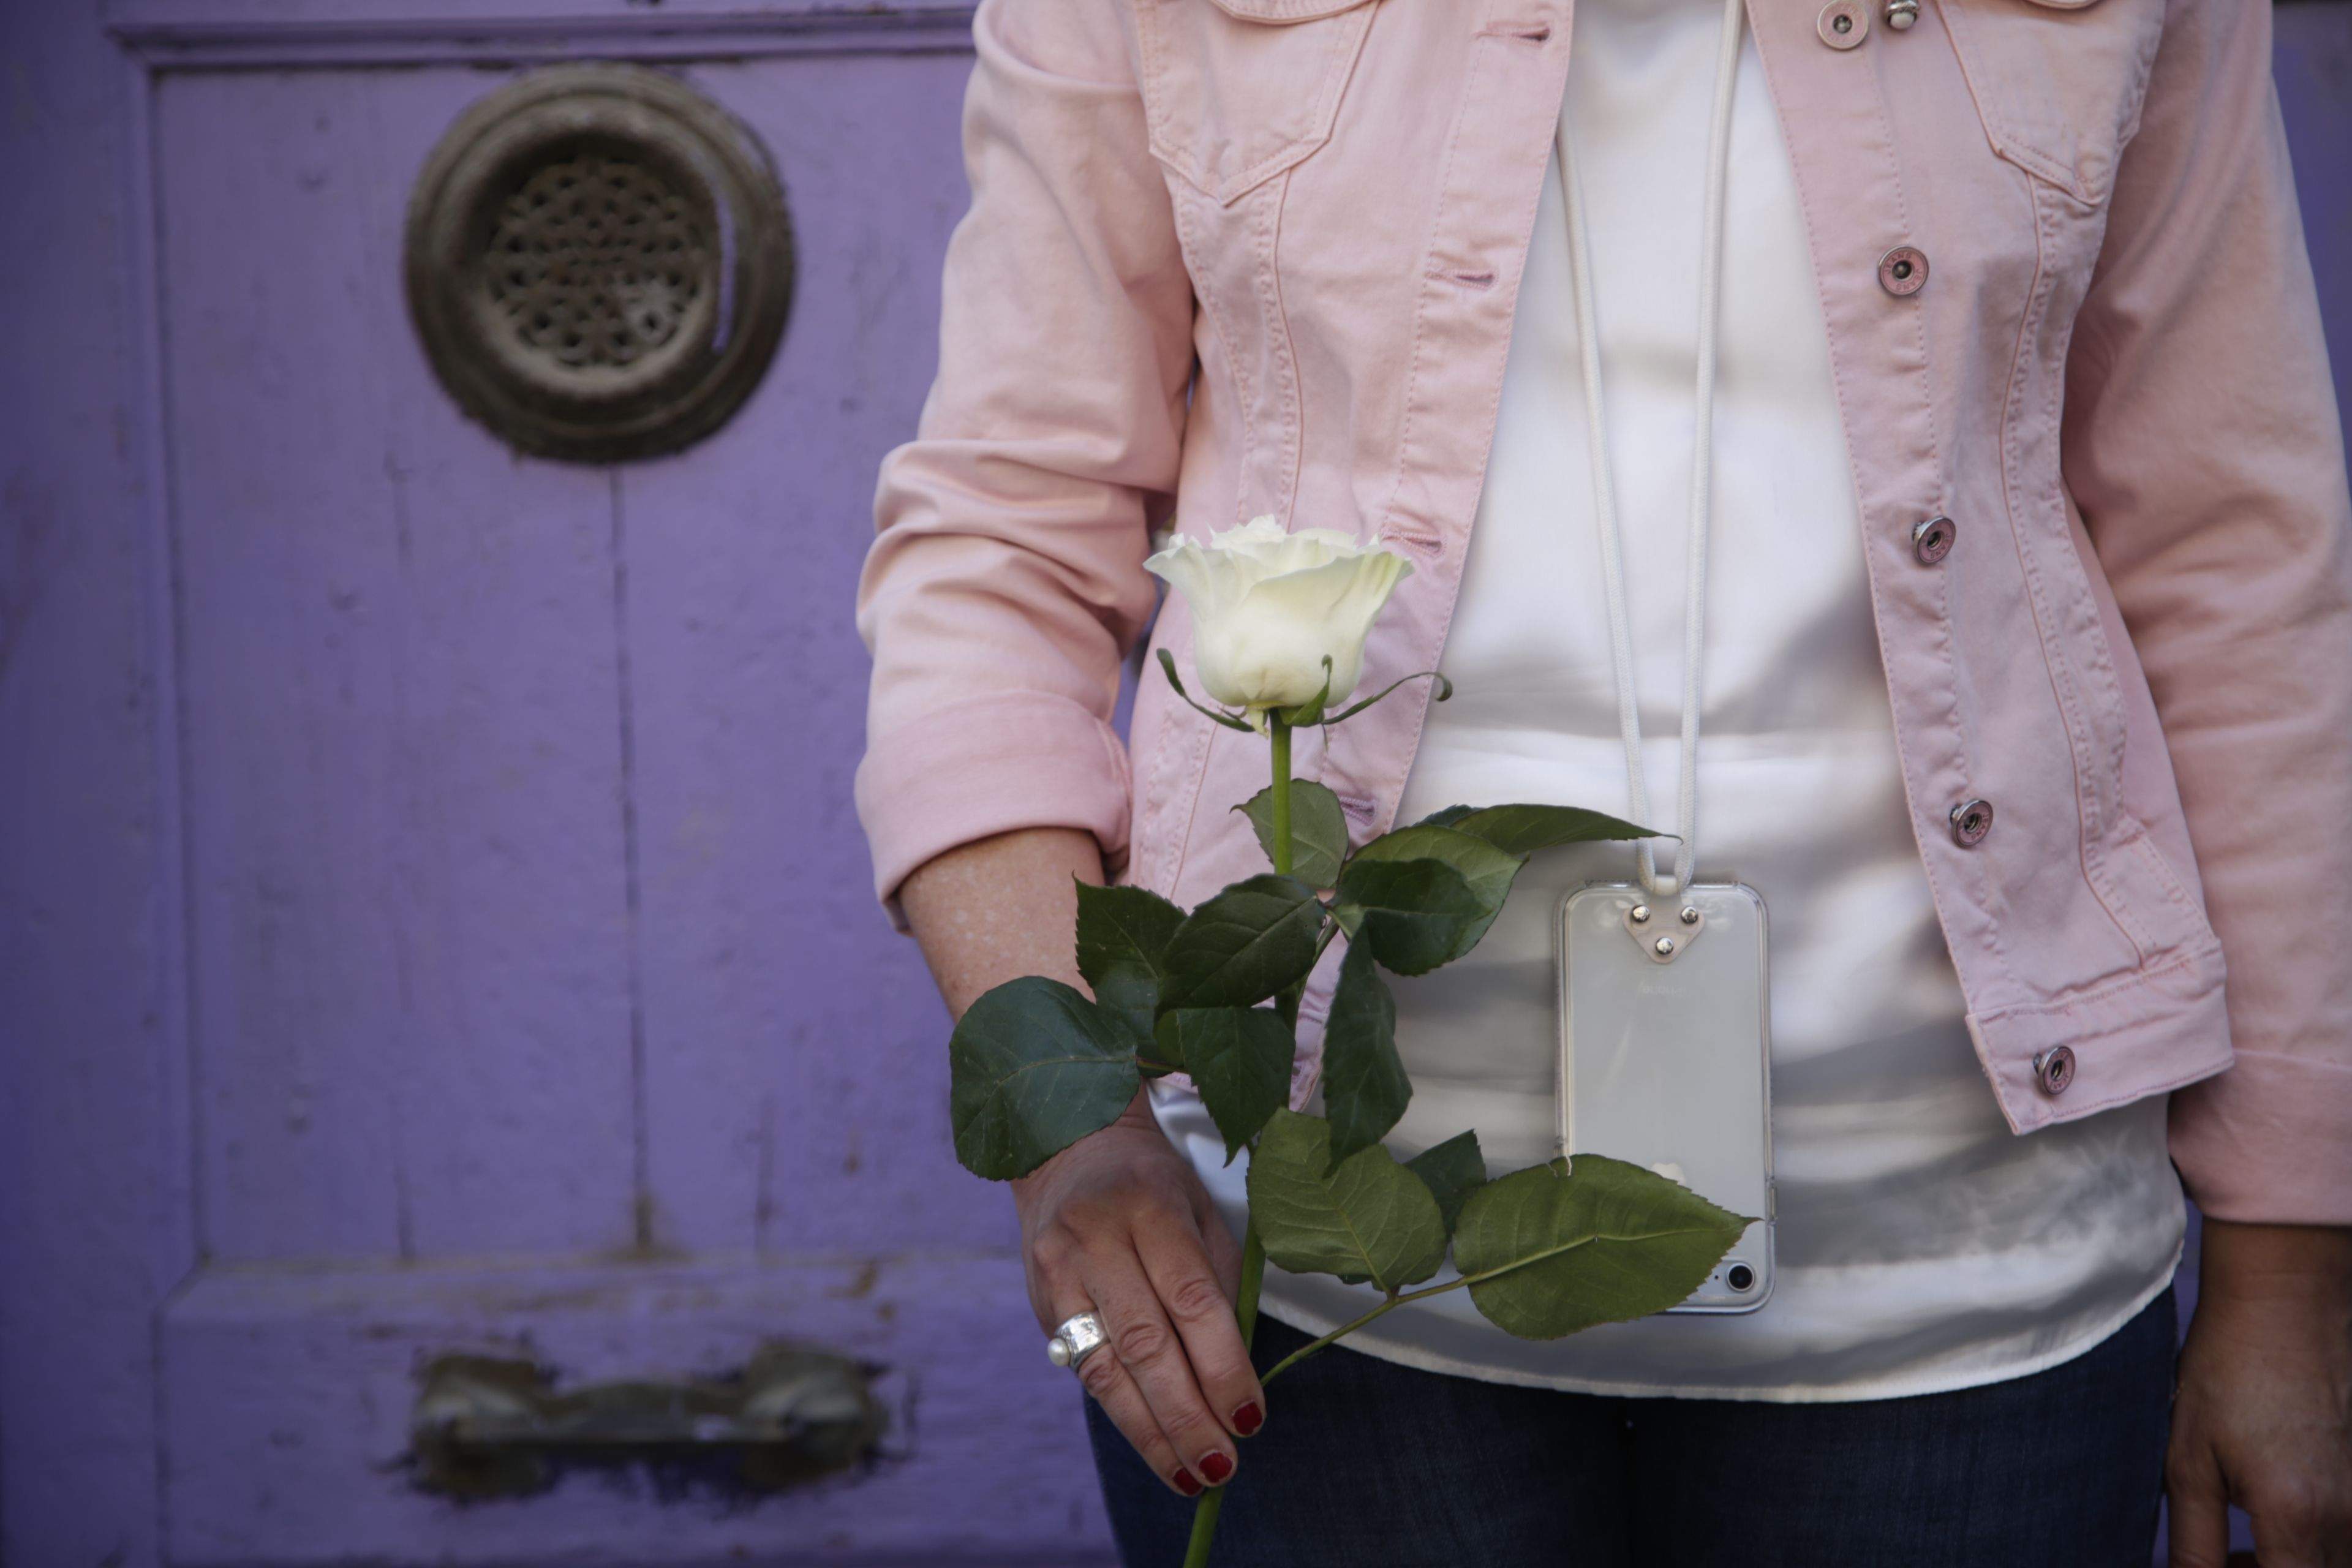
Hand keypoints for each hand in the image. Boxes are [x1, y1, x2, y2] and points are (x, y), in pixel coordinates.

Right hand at [1015, 1091, 1262, 1497]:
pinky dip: (1124, 1413)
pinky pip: (1085, 1369)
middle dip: (1188, 1415)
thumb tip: (1236, 1377)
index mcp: (1150, 1206)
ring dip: (1152, 1433)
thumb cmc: (1155, 1187)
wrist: (1069, 1148)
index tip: (1251, 1418)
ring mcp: (1060, 1271)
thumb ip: (1218, 1285)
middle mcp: (1097, 1237)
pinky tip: (1155, 1446)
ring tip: (1191, 1476)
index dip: (1223, 1365)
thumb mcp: (1199, 1212)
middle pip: (1146, 1343)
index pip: (1192, 1299)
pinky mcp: (1040, 1300)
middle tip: (1223, 1465)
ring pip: (1107, 1369)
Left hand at [2168, 1221, 2351, 1567]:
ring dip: (2290, 1564)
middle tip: (2223, 1561)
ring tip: (2240, 1547)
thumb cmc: (2227, 1372)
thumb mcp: (2188, 1461)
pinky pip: (2346, 1530)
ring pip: (2335, 1560)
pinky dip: (2312, 1540)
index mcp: (2297, 1518)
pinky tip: (2272, 1512)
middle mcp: (2346, 1515)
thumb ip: (2195, 1539)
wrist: (2284, 1302)